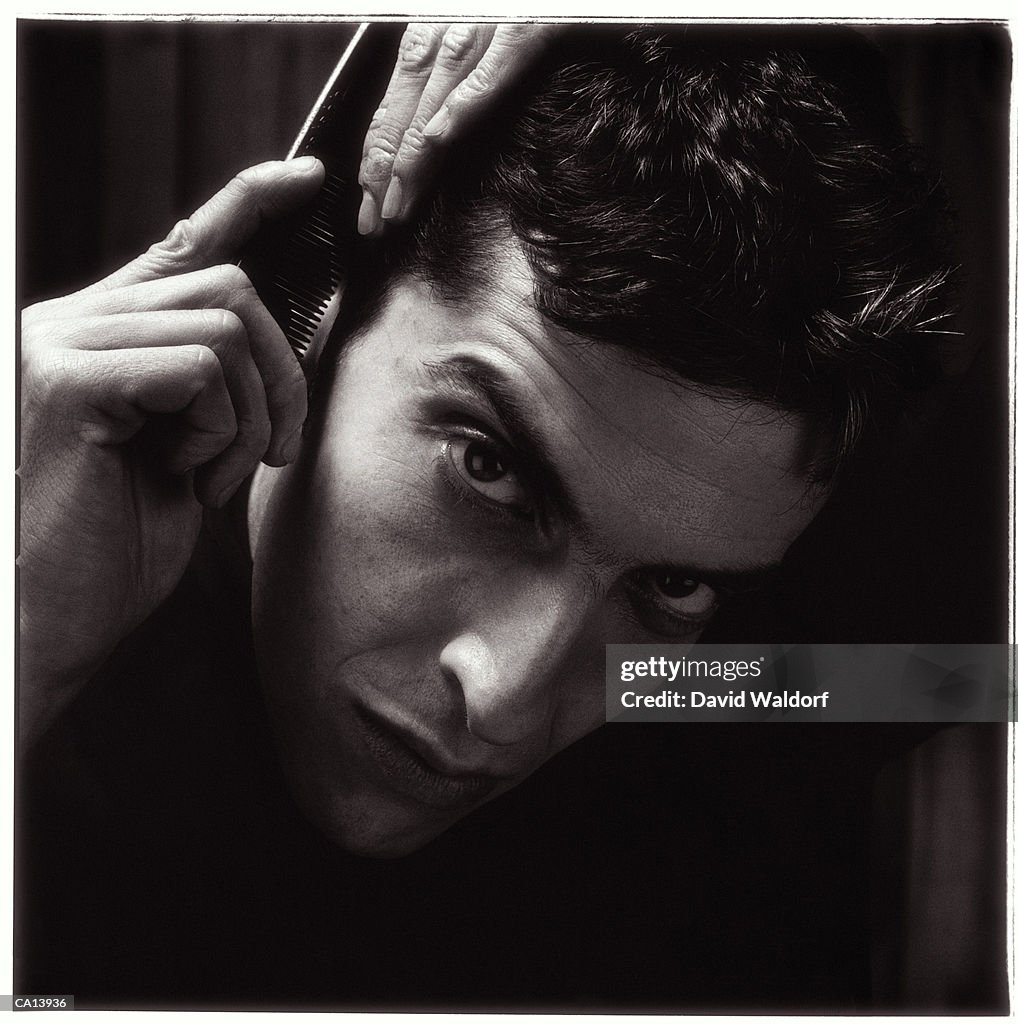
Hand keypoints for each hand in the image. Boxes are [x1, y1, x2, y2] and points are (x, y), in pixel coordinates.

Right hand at [18, 157, 324, 749]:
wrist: (50, 621)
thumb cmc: (115, 548)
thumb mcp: (186, 453)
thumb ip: (217, 390)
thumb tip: (279, 345)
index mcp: (100, 337)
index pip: (185, 248)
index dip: (249, 204)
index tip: (306, 181)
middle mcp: (72, 321)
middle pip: (233, 288)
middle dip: (283, 376)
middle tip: (276, 454)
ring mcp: (62, 341)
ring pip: (228, 325)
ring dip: (253, 416)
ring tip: (215, 478)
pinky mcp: (66, 375)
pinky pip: (200, 365)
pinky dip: (222, 430)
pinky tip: (188, 479)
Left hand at [357, 22, 560, 234]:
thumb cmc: (545, 9)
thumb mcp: (496, 39)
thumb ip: (470, 78)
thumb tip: (442, 131)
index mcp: (441, 28)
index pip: (397, 100)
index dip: (380, 154)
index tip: (373, 201)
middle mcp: (452, 21)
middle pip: (404, 103)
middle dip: (383, 168)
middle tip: (372, 221)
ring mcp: (487, 21)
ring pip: (435, 94)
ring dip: (411, 155)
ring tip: (396, 203)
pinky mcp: (529, 24)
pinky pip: (489, 71)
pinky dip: (462, 107)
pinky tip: (439, 141)